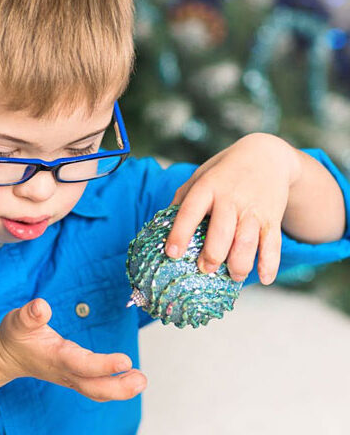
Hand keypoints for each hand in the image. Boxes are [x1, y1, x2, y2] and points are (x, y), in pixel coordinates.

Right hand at [0, 298, 146, 401]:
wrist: (7, 356)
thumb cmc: (15, 335)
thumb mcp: (17, 321)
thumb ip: (29, 315)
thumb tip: (40, 306)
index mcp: (55, 357)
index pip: (82, 364)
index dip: (103, 365)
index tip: (125, 361)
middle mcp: (65, 371)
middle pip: (94, 387)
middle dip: (119, 387)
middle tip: (141, 380)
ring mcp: (71, 377)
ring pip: (97, 390)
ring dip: (121, 389)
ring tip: (141, 380)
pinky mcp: (75, 377)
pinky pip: (96, 387)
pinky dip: (115, 386)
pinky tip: (131, 378)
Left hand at [165, 132, 300, 284]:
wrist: (266, 155)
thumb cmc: (224, 172)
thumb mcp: (199, 177)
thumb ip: (182, 200)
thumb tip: (161, 227)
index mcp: (207, 188)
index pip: (190, 211)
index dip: (180, 233)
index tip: (172, 253)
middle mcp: (231, 199)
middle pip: (222, 232)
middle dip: (213, 255)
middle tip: (205, 269)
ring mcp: (253, 210)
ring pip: (247, 241)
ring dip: (240, 264)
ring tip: (233, 276)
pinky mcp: (272, 218)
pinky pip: (273, 243)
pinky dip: (270, 263)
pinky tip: (265, 278)